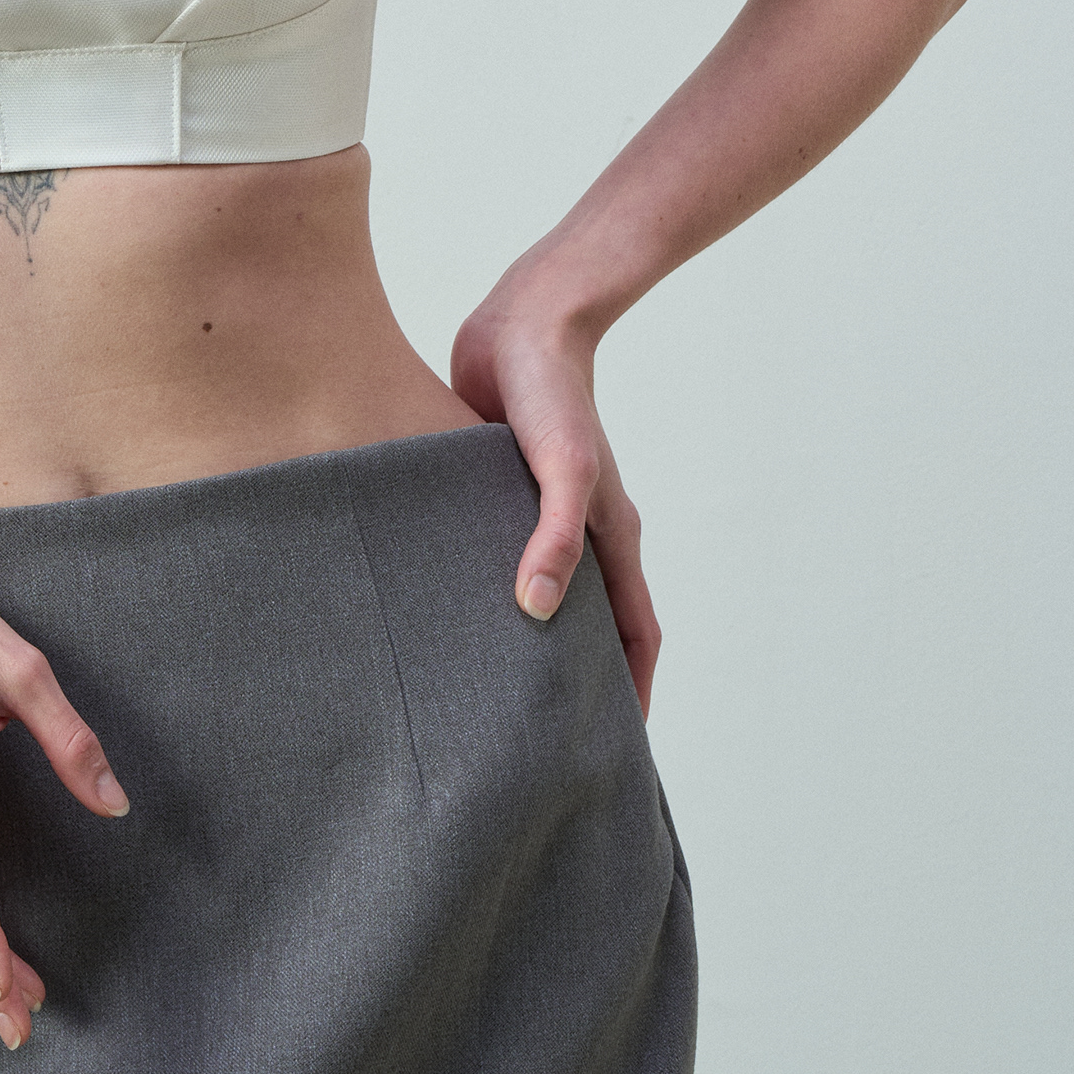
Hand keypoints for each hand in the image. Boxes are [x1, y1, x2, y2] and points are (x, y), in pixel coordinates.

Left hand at [450, 301, 659, 714]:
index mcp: (612, 538)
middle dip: (575, 681)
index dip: (631, 692)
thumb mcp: (562, 468)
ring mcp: (537, 515)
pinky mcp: (492, 494)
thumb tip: (535, 611)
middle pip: (588, 626)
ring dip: (522, 639)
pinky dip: (480, 591)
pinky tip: (438, 616)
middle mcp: (580, 534)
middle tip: (541, 739)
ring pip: (538, 594)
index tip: (614, 751)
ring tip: (484, 694)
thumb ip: (554, 537)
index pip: (635, 635)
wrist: (521, 322)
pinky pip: (493, 557)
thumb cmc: (552, 392)